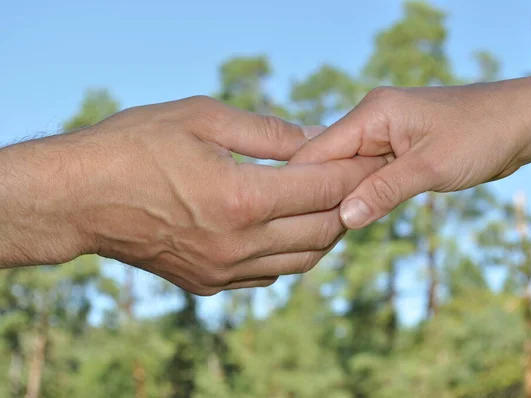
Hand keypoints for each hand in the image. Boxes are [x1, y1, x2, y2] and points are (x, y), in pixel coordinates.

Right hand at [0, 96, 385, 294]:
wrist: (79, 199)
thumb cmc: (134, 147)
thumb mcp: (202, 118)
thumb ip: (268, 132)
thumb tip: (317, 139)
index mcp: (241, 198)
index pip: (324, 188)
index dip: (356, 171)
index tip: (374, 157)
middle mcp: (238, 243)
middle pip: (324, 231)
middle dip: (351, 203)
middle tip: (360, 180)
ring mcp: (224, 270)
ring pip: (303, 260)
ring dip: (326, 232)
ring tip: (331, 203)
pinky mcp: (209, 284)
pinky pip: (270, 274)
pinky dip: (292, 252)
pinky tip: (290, 228)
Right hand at [291, 57, 530, 228]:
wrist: (521, 122)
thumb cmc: (482, 135)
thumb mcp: (431, 167)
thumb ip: (384, 190)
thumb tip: (343, 217)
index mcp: (372, 113)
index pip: (318, 150)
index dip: (303, 186)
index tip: (289, 220)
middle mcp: (370, 119)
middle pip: (327, 161)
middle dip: (320, 195)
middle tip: (309, 234)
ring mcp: (381, 133)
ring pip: (345, 170)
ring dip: (340, 198)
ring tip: (326, 232)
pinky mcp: (394, 148)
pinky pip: (364, 173)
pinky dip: (360, 194)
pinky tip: (352, 218)